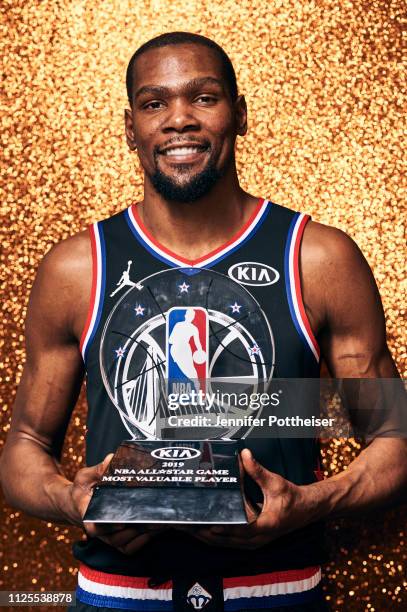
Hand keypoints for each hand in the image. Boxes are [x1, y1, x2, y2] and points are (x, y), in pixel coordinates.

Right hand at [69, 453, 163, 554]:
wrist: (76, 505)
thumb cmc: (81, 491)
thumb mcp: (84, 477)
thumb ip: (97, 470)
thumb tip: (111, 459)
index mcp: (88, 515)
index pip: (95, 528)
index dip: (108, 528)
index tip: (122, 521)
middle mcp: (99, 530)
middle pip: (116, 538)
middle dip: (134, 530)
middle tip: (151, 519)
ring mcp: (108, 537)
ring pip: (125, 545)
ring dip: (142, 536)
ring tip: (158, 523)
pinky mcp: (116, 539)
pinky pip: (129, 548)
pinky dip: (142, 542)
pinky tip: (155, 530)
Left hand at [189, 449, 305, 549]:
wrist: (306, 510)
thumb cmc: (292, 497)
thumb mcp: (275, 482)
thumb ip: (258, 470)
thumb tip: (245, 454)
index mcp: (264, 525)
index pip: (237, 530)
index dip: (220, 528)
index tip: (204, 523)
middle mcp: (258, 538)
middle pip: (225, 540)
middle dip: (205, 534)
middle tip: (187, 525)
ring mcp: (254, 542)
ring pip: (226, 544)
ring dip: (208, 538)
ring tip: (189, 529)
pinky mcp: (252, 540)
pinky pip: (230, 543)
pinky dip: (216, 538)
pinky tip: (203, 531)